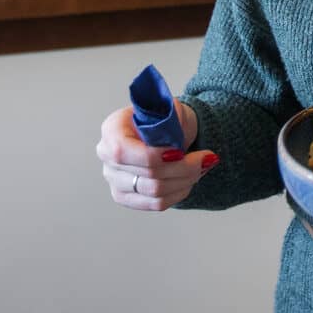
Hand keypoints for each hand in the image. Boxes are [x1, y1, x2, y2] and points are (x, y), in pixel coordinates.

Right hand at [96, 101, 217, 211]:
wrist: (166, 132)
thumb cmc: (165, 119)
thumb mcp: (170, 108)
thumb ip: (172, 116)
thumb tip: (176, 133)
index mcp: (112, 129)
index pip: (123, 151)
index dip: (154, 156)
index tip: (180, 152)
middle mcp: (106, 155)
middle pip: (147, 174)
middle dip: (183, 167)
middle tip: (206, 157)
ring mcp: (114, 179)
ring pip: (155, 192)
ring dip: (185, 180)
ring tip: (201, 167)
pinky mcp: (126, 197)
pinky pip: (156, 204)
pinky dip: (179, 192)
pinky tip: (189, 180)